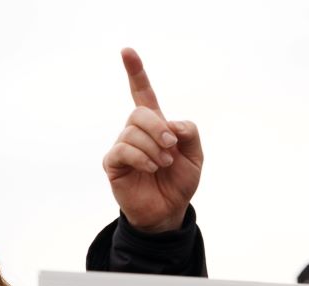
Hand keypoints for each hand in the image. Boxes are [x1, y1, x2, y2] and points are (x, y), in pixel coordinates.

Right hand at [103, 47, 203, 233]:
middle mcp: (135, 131)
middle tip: (171, 147)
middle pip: (140, 112)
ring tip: (163, 164)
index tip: (127, 51)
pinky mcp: (113, 163)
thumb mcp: (195, 155)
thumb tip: (168, 124)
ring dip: (154, 148)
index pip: (142, 93)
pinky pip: (123, 150)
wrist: (169, 210)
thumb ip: (189, 132)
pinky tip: (151, 168)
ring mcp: (122, 146)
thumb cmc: (179, 182)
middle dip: (159, 128)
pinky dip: (141, 157)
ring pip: (133, 131)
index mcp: (155, 124)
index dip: (136, 72)